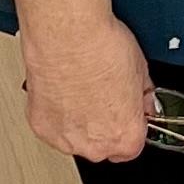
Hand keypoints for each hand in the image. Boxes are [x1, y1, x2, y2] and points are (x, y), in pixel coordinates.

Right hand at [18, 6, 155, 161]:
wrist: (68, 36)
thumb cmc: (103, 49)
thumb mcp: (141, 72)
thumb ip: (143, 98)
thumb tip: (142, 101)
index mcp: (126, 137)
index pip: (131, 146)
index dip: (128, 125)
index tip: (124, 112)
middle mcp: (95, 147)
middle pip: (101, 145)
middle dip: (102, 124)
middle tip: (100, 94)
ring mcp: (65, 139)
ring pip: (74, 138)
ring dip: (77, 120)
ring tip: (79, 88)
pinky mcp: (41, 127)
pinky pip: (52, 125)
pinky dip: (55, 112)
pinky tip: (61, 89)